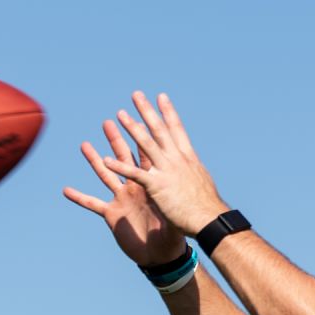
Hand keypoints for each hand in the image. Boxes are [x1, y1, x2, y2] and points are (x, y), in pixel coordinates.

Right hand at [64, 119, 186, 266]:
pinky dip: (80, 198)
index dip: (141, 137)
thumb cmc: (172, 236)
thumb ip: (174, 205)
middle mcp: (135, 187)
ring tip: (84, 144)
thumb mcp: (174, 218)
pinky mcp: (111, 214)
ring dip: (95, 160)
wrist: (161, 255)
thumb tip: (181, 193)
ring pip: (105, 175)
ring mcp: (121, 199)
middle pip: (123, 158)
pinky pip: (92, 204)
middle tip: (109, 122)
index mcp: (151, 184)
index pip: (145, 155)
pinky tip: (66, 190)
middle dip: (116, 140)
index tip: (137, 119)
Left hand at [102, 92, 229, 234]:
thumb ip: (193, 172)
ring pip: (146, 145)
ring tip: (120, 115)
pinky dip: (119, 167)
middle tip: (136, 95)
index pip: (176, 130)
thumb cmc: (207, 206)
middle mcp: (176, 160)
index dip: (168, 112)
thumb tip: (194, 168)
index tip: (161, 96)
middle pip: (159, 130)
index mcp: (188, 158)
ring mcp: (166, 171)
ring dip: (132, 129)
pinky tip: (106, 160)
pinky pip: (134, 174)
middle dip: (147, 111)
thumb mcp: (201, 182)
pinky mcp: (156, 186)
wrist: (209, 219)